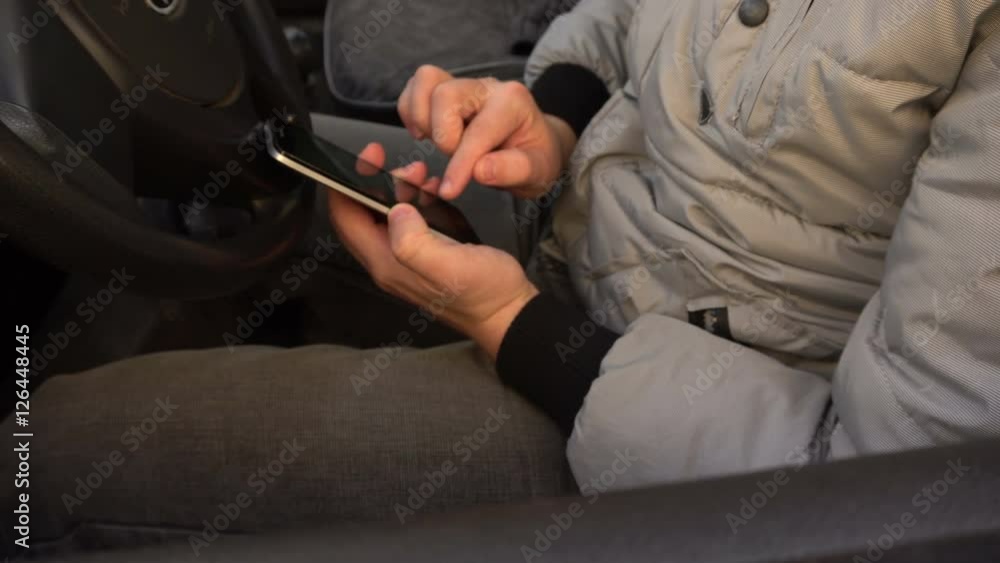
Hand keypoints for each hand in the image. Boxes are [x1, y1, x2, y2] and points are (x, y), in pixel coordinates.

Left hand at [328, 143, 538, 358]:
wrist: (509, 313)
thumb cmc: (484, 292)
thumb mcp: (449, 265)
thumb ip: (414, 241)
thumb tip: (395, 210)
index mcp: (387, 263)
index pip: (345, 218)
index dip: (347, 183)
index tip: (369, 158)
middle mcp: (389, 261)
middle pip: (361, 213)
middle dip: (377, 182)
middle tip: (406, 167)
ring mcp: (405, 259)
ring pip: (385, 214)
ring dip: (399, 189)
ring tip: (423, 176)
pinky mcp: (423, 254)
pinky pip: (407, 221)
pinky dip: (416, 200)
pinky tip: (435, 192)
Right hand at [397, 65, 576, 199]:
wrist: (536, 143)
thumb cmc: (535, 157)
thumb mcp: (537, 171)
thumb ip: (512, 170)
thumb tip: (479, 170)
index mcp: (512, 102)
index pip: (478, 131)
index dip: (460, 164)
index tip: (450, 190)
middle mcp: (486, 87)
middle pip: (444, 95)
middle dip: (442, 135)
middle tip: (455, 157)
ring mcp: (465, 85)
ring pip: (426, 81)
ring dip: (422, 117)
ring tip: (436, 142)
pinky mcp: (447, 89)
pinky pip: (416, 87)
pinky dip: (411, 110)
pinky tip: (425, 132)